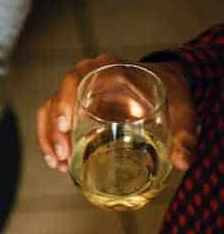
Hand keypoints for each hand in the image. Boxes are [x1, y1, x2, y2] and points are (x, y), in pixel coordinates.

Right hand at [37, 54, 197, 171]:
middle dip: (54, 129)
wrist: (164, 85)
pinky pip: (51, 120)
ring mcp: (77, 92)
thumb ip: (185, 133)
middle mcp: (87, 77)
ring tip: (58, 164)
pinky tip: (56, 162)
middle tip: (64, 154)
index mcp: (109, 69)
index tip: (65, 126)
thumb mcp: (181, 108)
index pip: (76, 78)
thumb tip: (183, 162)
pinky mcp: (73, 107)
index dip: (65, 101)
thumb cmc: (169, 91)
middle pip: (56, 98)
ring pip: (49, 111)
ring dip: (48, 139)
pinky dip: (49, 141)